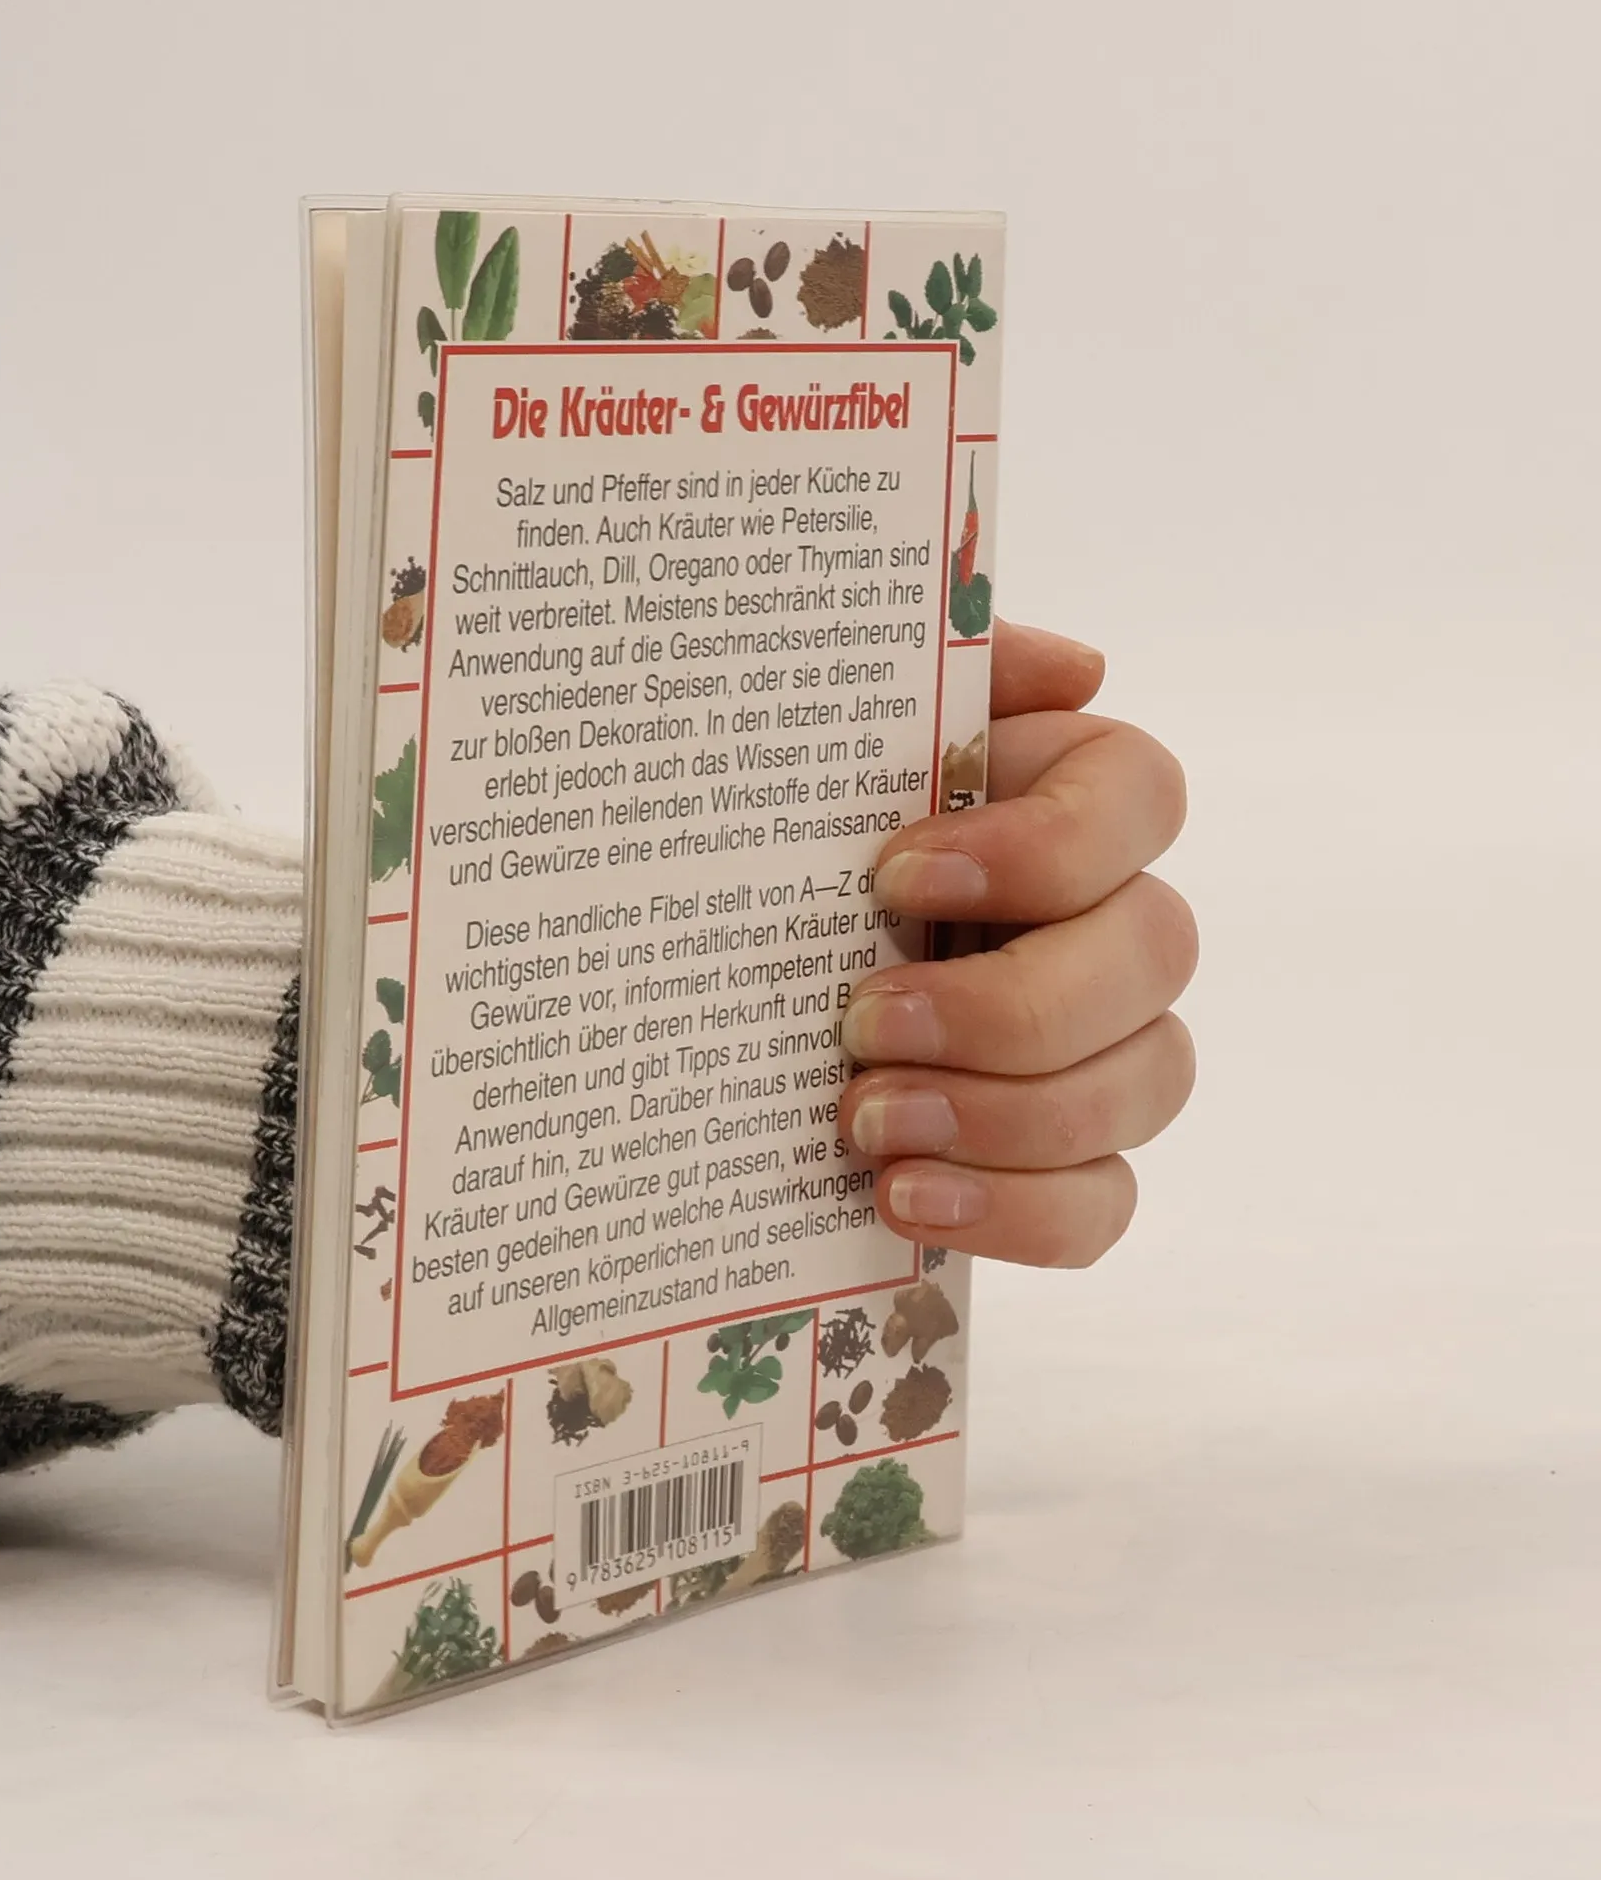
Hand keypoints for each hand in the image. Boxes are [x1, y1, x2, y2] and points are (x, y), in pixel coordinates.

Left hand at [837, 620, 1195, 1266]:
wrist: (724, 992)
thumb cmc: (784, 852)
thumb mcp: (827, 751)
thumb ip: (930, 684)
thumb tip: (1078, 668)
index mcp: (1065, 805)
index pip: (1141, 797)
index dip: (1041, 844)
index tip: (894, 872)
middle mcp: (1111, 923)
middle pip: (1155, 954)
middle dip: (1007, 1002)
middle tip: (862, 1021)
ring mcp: (1108, 1051)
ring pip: (1148, 1083)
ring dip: (1005, 1112)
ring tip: (863, 1121)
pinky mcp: (1068, 1163)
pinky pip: (1104, 1205)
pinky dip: (1014, 1211)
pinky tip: (903, 1199)